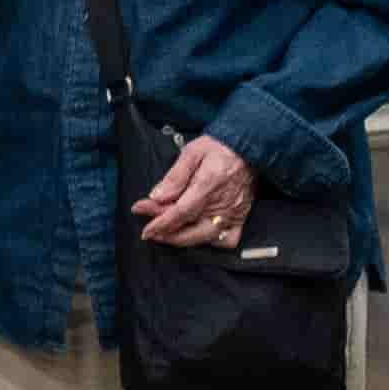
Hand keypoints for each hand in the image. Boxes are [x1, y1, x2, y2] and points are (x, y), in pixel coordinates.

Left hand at [128, 132, 254, 249]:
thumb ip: (174, 176)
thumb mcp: (192, 153)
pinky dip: (212, 242)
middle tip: (150, 229)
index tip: (140, 213)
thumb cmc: (219, 147)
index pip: (180, 211)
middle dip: (165, 233)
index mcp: (208, 185)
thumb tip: (157, 196)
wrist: (248, 147)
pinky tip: (198, 234)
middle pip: (191, 230)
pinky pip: (227, 240)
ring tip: (168, 233)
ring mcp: (233, 213)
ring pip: (205, 238)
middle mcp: (222, 204)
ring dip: (183, 239)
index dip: (158, 219)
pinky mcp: (241, 217)